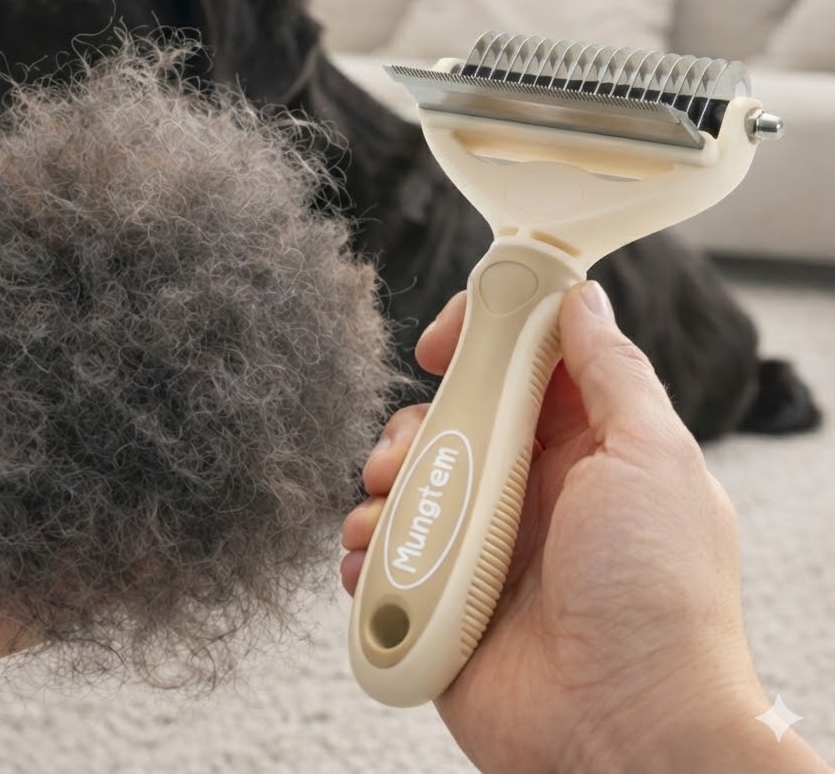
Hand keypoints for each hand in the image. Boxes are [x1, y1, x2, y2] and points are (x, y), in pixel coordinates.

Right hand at [343, 282, 826, 773]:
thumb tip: (583, 298)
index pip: (518, 361)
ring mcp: (482, 542)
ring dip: (383, 489)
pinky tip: (372, 563)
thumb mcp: (651, 459)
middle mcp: (528, 487)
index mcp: (582, 445)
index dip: (475, 336)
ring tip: (387, 517)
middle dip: (415, 424)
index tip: (438, 341)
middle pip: (449, 418)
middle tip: (408, 452)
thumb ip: (612, 372)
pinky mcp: (442, 595)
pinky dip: (368, 551)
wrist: (626, 736)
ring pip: (408, 482)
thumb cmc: (659, 598)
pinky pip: (386, 552)